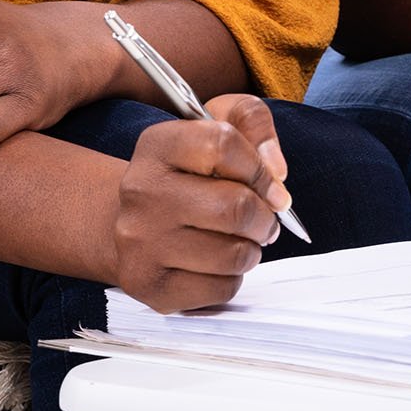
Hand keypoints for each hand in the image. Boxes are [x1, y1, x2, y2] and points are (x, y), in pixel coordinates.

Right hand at [113, 95, 294, 310]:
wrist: (134, 224)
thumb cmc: (188, 175)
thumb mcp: (216, 126)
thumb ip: (253, 122)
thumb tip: (276, 170)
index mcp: (158, 145)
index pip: (224, 144)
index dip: (261, 169)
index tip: (272, 186)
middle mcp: (141, 192)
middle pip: (236, 207)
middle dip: (265, 218)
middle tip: (262, 221)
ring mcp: (140, 242)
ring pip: (234, 254)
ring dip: (251, 250)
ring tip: (239, 241)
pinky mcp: (149, 285)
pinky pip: (221, 288)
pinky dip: (232, 278)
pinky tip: (216, 265)